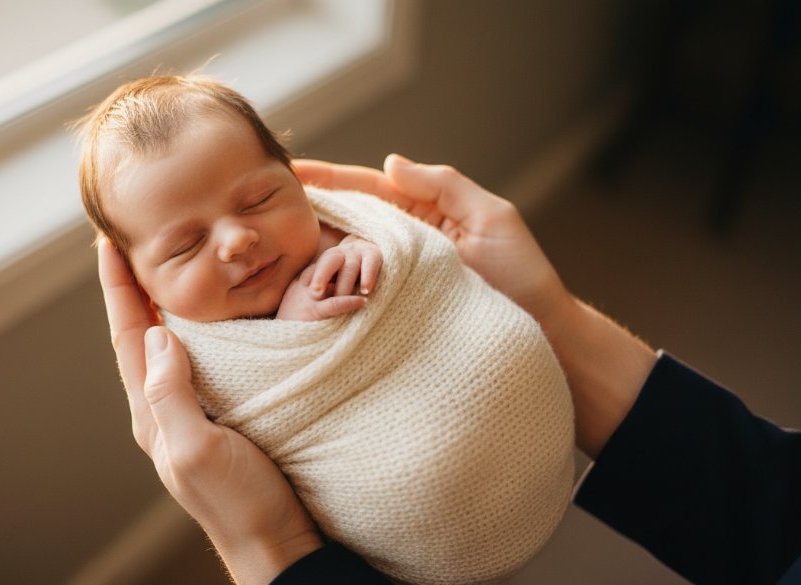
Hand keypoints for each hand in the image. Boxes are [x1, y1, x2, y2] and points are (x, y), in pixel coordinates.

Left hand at [97, 239, 321, 583]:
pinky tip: (212, 317)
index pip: (127, 339)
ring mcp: (194, 413)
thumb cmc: (241, 504)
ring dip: (162, 304)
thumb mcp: (200, 449)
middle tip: (132, 242)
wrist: (278, 544)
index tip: (109, 242)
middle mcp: (167, 409)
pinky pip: (200, 361)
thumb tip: (157, 336)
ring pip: (169, 347)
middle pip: (141, 336)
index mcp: (154, 413)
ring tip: (164, 265)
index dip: (118, 289)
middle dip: (133, 288)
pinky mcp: (224, 415)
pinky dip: (197, 329)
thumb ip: (172, 395)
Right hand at [294, 156, 655, 458]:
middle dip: (304, 212)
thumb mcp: (491, 219)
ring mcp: (392, 281)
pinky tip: (295, 286)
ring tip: (265, 246)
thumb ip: (444, 185)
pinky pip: (350, 296)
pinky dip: (324, 289)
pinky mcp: (388, 314)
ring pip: (340, 258)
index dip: (327, 179)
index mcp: (421, 216)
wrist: (541, 339)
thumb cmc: (523, 277)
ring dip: (306, 252)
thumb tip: (392, 162)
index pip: (365, 190)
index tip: (289, 169)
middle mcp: (400, 246)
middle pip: (343, 222)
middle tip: (259, 207)